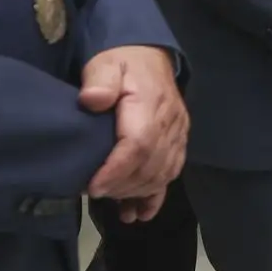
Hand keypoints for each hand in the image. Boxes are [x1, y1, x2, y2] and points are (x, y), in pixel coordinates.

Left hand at [80, 46, 186, 205]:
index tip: (93, 186)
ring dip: (137, 192)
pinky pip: (172, 173)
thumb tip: (93, 100)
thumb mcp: (104, 64)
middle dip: (122, 186)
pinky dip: (156, 196)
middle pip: (151, 165)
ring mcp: (178, 134)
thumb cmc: (121, 63)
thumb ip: (100, 81)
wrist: (149, 56)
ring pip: (163, 174)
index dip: (117, 170)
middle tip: (93, 192)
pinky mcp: (178, 143)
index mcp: (149, 103)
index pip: (139, 144)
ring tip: (111, 199)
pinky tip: (139, 213)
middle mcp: (169, 122)